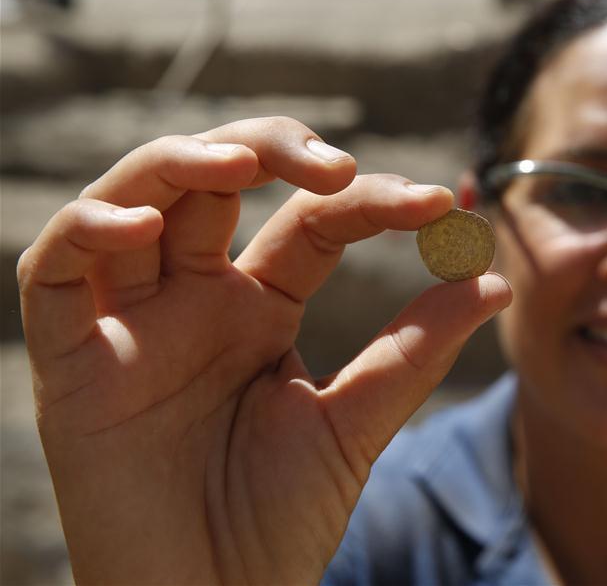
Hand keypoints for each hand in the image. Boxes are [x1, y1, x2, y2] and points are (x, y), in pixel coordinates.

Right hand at [17, 117, 511, 584]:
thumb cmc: (279, 520)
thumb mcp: (356, 423)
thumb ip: (413, 349)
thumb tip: (490, 278)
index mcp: (261, 306)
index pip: (310, 220)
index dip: (369, 200)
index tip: (439, 205)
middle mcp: (195, 297)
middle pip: (216, 180)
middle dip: (269, 150)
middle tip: (335, 165)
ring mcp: (132, 320)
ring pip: (134, 198)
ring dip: (180, 163)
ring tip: (243, 164)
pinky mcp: (71, 358)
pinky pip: (53, 270)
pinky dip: (88, 231)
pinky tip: (141, 227)